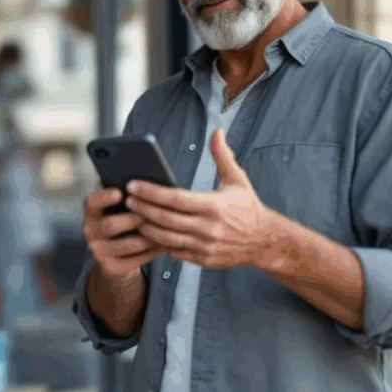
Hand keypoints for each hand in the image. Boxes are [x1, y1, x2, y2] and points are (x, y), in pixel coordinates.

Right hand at [82, 186, 164, 282]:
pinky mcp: (110, 268)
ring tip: (164, 231)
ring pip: (128, 244)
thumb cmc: (122, 225)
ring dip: (149, 237)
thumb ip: (127, 200)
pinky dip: (152, 252)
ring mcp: (98, 251)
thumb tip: (147, 188)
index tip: (120, 192)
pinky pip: (135, 259)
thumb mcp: (117, 211)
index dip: (105, 197)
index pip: (92, 202)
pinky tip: (162, 245)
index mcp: (91, 213)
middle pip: (111, 224)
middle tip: (149, 216)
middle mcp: (90, 231)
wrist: (115, 259)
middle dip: (133, 219)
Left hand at [126, 128, 276, 267]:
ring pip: (165, 238)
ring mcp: (205, 246)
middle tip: (125, 198)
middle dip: (141, 208)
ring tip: (130, 215)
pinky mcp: (203, 260)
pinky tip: (146, 233)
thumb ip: (223, 155)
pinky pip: (174, 251)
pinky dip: (158, 243)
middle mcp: (208, 228)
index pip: (175, 198)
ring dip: (145, 227)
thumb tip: (217, 130)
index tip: (133, 184)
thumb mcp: (237, 179)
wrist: (266, 241)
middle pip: (165, 218)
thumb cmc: (248, 207)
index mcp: (214, 205)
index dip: (151, 192)